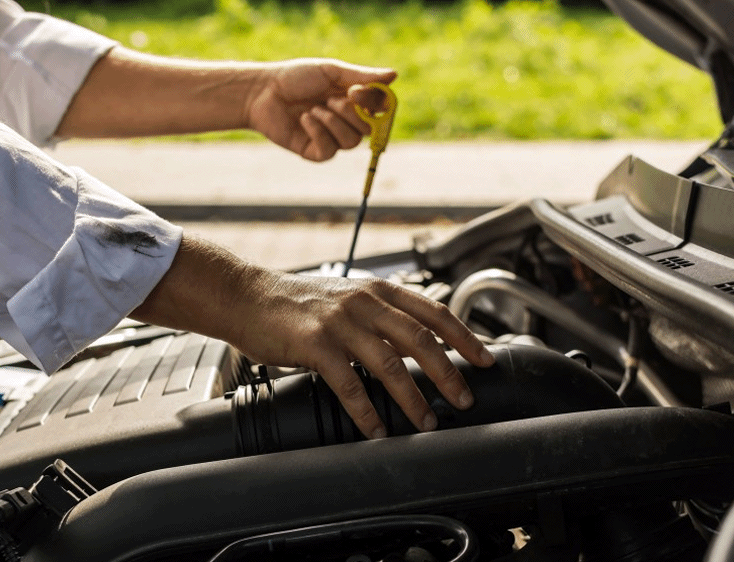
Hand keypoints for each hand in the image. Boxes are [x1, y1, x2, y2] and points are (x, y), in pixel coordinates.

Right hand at [130, 236, 494, 439]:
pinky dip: (366, 410)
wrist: (248, 297)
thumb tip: (415, 345)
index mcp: (378, 290)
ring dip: (413, 398)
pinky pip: (349, 383)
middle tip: (464, 400)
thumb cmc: (297, 303)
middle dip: (449, 374)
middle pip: (421, 339)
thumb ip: (380, 316)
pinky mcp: (315, 344)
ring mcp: (341, 322)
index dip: (464, 337)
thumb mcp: (347, 298)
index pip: (434, 311)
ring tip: (426, 422)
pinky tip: (376, 428)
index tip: (485, 360)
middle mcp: (365, 302)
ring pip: (391, 363)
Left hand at [246, 59, 396, 161]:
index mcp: (353, 100)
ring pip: (351, 142)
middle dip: (351, 113)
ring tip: (314, 109)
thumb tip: (394, 75)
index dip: (374, 104)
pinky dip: (318, 132)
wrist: (263, 91)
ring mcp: (330, 137)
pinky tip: (304, 119)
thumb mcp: (330, 72)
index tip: (356, 91)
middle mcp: (344, 120)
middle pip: (368, 129)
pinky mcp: (314, 152)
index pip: (380, 110)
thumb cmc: (295, 78)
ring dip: (333, 122)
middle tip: (330, 99)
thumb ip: (362, 76)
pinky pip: (329, 151)